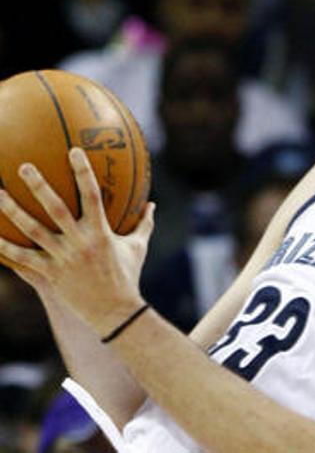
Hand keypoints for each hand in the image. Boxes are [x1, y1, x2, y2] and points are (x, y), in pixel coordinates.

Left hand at [0, 148, 154, 335]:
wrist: (115, 312)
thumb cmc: (128, 276)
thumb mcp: (138, 248)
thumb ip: (144, 224)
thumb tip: (152, 204)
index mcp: (101, 232)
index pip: (93, 195)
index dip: (83, 172)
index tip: (74, 151)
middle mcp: (79, 243)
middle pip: (55, 209)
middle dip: (39, 186)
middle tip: (24, 167)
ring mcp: (62, 258)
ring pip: (31, 231)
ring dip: (11, 211)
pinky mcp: (49, 274)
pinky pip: (21, 258)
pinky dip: (3, 248)